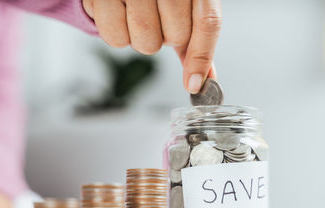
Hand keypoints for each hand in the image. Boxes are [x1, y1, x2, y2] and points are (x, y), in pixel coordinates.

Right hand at [82, 0, 221, 93]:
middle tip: (156, 20)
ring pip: (146, 42)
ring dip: (141, 39)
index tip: (193, 83)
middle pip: (176, 37)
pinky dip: (118, 35)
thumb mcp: (184, 5)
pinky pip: (116, 38)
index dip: (201, 57)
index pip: (208, 23)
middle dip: (165, 39)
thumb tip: (204, 77)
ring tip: (135, 15)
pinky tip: (119, 14)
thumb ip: (196, 38)